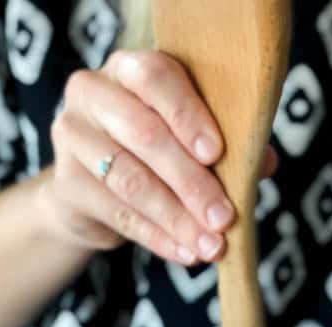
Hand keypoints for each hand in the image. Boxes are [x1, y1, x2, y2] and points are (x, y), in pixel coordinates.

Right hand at [39, 50, 276, 265]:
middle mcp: (91, 94)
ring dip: (177, 219)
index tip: (216, 154)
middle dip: (190, 183)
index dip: (187, 116)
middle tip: (223, 218)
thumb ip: (223, 144)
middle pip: (144, 135)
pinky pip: (118, 214)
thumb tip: (265, 163)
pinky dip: (157, 237)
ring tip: (210, 246)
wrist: (91, 187)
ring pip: (130, 181)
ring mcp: (72, 138)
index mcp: (127, 68)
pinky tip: (185, 253)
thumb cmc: (150, 151)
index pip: (154, 78)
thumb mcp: (186, 137)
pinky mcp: (66, 184)